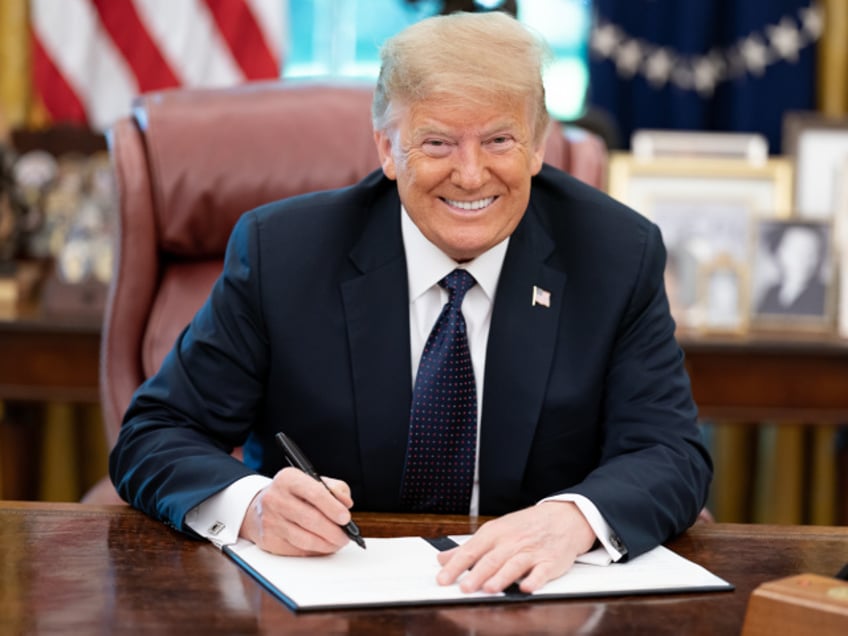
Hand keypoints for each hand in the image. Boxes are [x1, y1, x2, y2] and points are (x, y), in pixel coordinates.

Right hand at [239, 466, 353, 555]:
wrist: (260, 506)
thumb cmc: (293, 493)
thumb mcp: (313, 481)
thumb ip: (335, 489)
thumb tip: (346, 504)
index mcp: (288, 479)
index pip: (315, 493)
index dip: (333, 507)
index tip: (346, 518)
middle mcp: (275, 498)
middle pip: (311, 519)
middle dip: (334, 531)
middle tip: (346, 536)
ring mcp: (270, 521)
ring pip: (305, 539)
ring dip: (327, 544)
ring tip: (337, 543)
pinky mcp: (269, 540)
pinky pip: (297, 550)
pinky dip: (315, 551)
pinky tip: (323, 546)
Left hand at [436, 501, 596, 593]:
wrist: (562, 517)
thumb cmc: (525, 526)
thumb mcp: (495, 531)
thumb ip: (469, 548)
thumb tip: (443, 559)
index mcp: (495, 533)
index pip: (471, 551)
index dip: (455, 566)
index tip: (443, 579)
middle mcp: (511, 542)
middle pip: (491, 559)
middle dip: (477, 574)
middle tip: (464, 588)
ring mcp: (531, 552)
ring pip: (514, 565)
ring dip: (501, 577)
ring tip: (489, 589)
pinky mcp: (550, 562)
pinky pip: (541, 571)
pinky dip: (534, 579)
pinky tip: (526, 587)